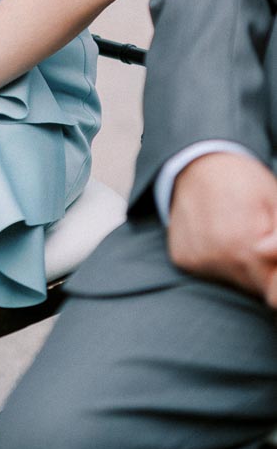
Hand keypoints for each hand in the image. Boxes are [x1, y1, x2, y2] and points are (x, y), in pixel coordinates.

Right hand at [168, 152, 276, 302]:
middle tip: (257, 236)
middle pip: (253, 285)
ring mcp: (196, 259)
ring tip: (236, 232)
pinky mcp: (182, 258)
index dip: (274, 269)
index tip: (269, 246)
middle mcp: (217, 257)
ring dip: (239, 265)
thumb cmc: (244, 179)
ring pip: (231, 279)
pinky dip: (215, 258)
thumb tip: (271, 254)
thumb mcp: (275, 202)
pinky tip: (216, 234)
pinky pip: (207, 270)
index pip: (272, 287)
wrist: (198, 161)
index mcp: (246, 247)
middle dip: (261, 268)